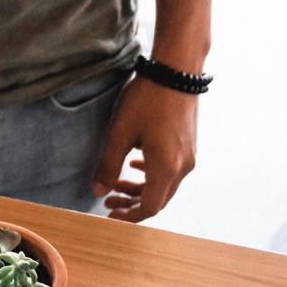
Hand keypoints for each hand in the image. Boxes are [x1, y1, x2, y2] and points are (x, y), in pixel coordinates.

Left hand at [92, 75, 199, 222]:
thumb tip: (98, 192)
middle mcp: (183, 166)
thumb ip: (108, 165)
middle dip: (131, 204)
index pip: (149, 207)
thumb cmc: (147, 100)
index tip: (109, 216)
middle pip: (158, 199)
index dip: (128, 216)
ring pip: (164, 184)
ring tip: (115, 183)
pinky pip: (170, 168)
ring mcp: (189, 154)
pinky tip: (135, 163)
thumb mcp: (119, 134)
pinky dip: (150, 173)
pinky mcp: (188, 143)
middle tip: (108, 202)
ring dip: (139, 188)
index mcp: (167, 168)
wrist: (177, 70)